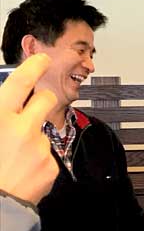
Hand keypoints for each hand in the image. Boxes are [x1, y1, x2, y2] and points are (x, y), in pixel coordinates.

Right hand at [0, 54, 58, 204]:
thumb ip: (1, 113)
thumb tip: (5, 105)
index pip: (20, 82)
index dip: (33, 66)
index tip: (41, 59)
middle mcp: (23, 129)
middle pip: (45, 99)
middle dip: (41, 99)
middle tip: (31, 106)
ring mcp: (40, 148)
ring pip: (42, 131)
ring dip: (32, 138)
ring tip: (13, 156)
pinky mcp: (51, 165)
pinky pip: (46, 155)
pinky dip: (36, 160)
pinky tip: (21, 171)